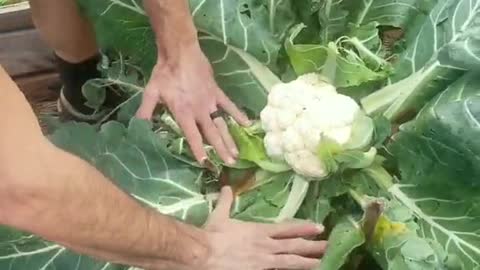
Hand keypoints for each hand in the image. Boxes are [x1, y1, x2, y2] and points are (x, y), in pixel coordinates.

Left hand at [136, 43, 250, 165]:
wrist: (180, 52)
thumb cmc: (165, 73)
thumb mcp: (151, 92)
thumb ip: (145, 111)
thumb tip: (136, 126)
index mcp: (184, 113)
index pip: (192, 136)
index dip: (198, 149)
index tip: (206, 162)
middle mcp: (200, 111)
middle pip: (212, 134)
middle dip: (221, 150)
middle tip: (230, 164)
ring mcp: (211, 102)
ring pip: (222, 124)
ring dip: (230, 139)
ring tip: (237, 153)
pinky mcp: (217, 93)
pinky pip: (230, 106)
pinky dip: (238, 115)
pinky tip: (248, 124)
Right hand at [202, 186, 327, 269]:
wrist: (204, 253)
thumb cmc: (213, 235)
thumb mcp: (219, 215)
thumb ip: (225, 201)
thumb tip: (226, 187)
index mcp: (259, 231)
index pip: (286, 229)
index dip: (303, 228)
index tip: (318, 227)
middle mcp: (266, 246)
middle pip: (294, 246)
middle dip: (312, 245)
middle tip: (329, 245)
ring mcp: (264, 261)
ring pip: (290, 262)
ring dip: (307, 261)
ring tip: (322, 262)